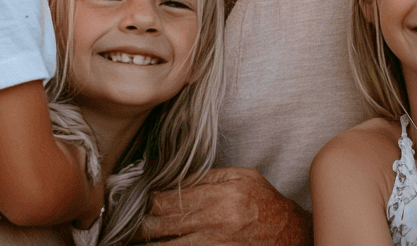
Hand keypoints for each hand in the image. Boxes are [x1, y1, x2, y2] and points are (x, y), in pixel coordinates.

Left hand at [135, 167, 311, 245]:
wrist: (292, 236)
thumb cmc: (266, 205)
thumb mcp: (242, 178)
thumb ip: (207, 177)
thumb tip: (169, 178)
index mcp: (221, 195)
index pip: (165, 199)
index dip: (144, 201)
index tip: (133, 201)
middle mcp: (216, 222)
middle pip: (159, 224)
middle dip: (139, 225)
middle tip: (124, 225)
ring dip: (146, 242)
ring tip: (132, 239)